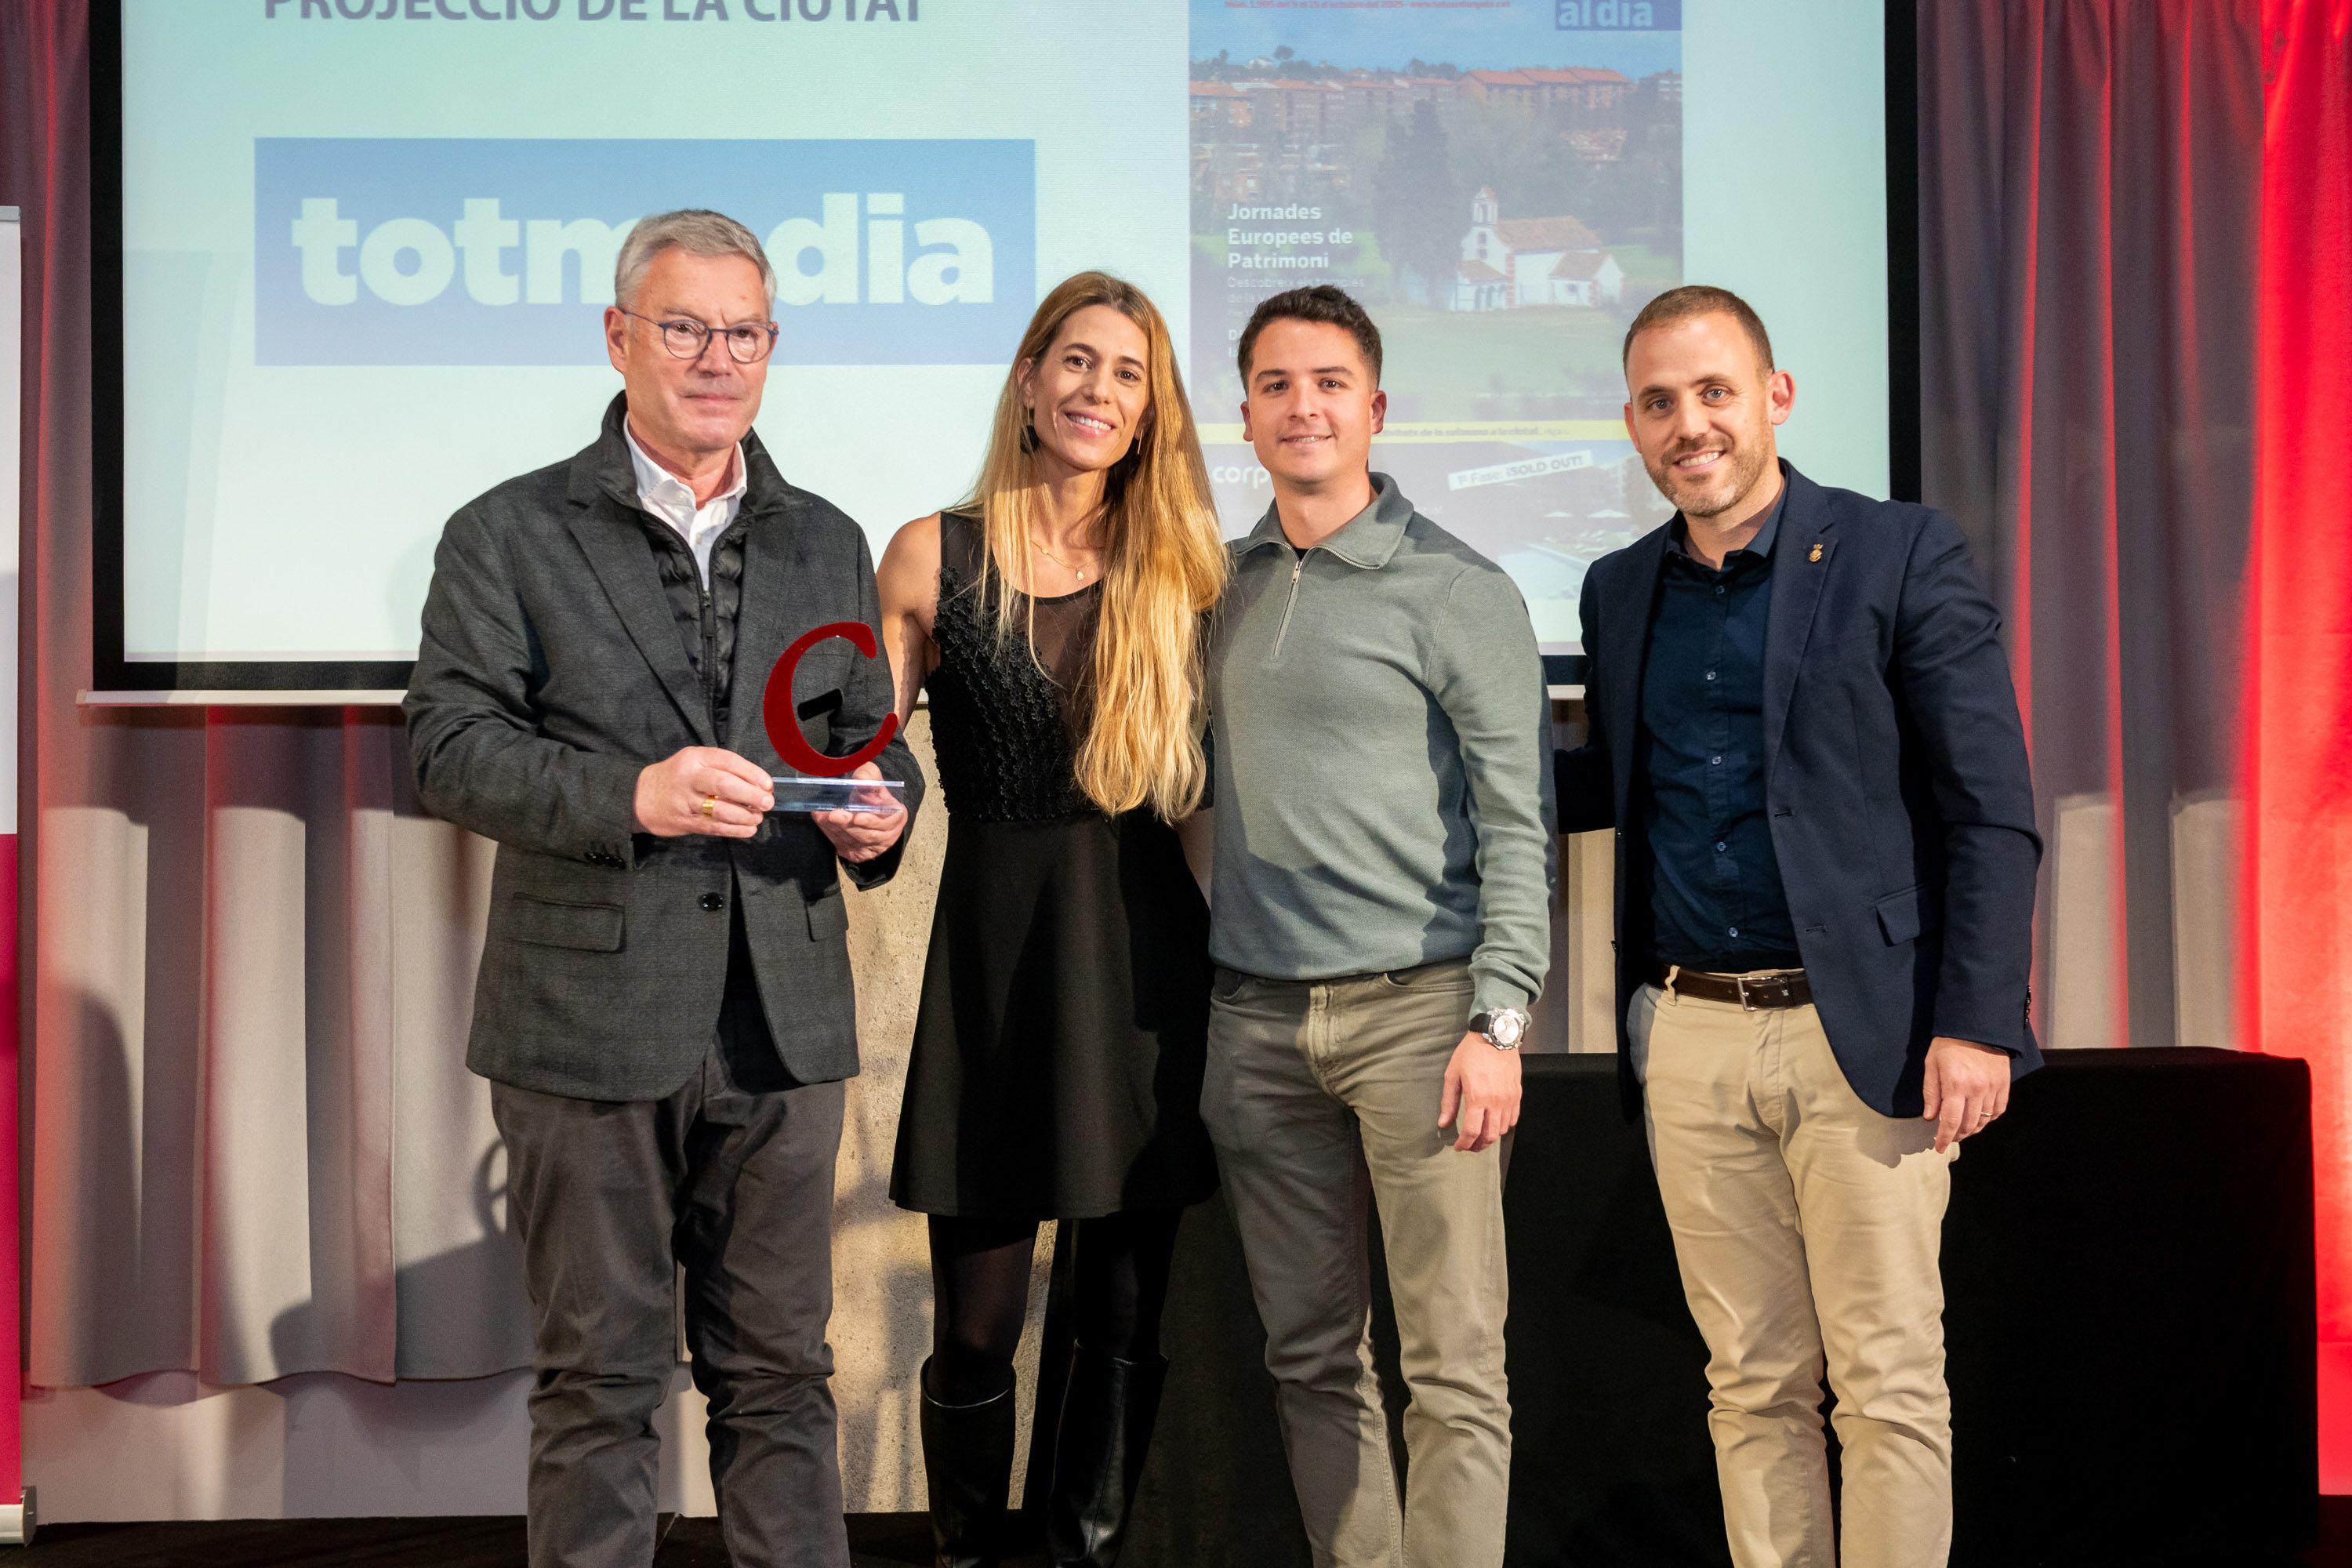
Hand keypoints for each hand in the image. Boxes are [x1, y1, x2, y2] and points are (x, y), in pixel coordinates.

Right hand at [635, 747, 773, 838]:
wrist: (639, 797)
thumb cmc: (676, 777)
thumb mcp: (694, 763)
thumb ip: (722, 769)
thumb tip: (758, 784)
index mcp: (695, 758)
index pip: (728, 761)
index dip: (752, 773)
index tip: (768, 784)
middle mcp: (690, 777)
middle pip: (724, 784)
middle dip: (751, 794)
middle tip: (767, 802)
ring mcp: (686, 801)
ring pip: (720, 809)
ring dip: (744, 816)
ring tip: (757, 818)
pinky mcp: (684, 822)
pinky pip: (713, 827)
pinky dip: (734, 830)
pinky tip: (748, 830)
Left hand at [815, 762, 908, 864]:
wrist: (869, 812)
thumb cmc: (874, 796)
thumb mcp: (875, 781)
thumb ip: (869, 775)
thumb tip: (859, 776)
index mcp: (896, 816)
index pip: (885, 822)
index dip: (870, 821)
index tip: (857, 817)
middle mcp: (888, 835)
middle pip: (867, 834)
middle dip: (847, 824)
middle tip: (832, 815)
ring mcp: (873, 847)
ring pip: (854, 841)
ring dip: (836, 829)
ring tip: (823, 816)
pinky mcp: (859, 853)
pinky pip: (844, 846)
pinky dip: (831, 834)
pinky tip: (823, 822)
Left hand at [1439, 1032, 1521, 1152]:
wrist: (1495, 1035)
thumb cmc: (1471, 1053)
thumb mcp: (1452, 1075)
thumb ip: (1448, 1102)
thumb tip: (1443, 1123)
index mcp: (1477, 1097)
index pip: (1472, 1132)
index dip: (1464, 1144)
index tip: (1458, 1147)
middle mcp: (1495, 1101)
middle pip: (1489, 1136)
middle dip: (1477, 1146)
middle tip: (1469, 1145)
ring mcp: (1508, 1099)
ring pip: (1502, 1130)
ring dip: (1490, 1137)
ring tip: (1480, 1136)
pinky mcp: (1517, 1094)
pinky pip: (1513, 1119)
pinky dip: (1504, 1126)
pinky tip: (1494, 1124)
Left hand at [1921, 1035, 2012, 1152]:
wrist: (1977, 1026)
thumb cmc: (1949, 1044)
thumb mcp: (1931, 1064)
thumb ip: (1931, 1092)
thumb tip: (1930, 1118)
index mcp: (1955, 1084)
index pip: (1949, 1122)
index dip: (1944, 1138)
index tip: (1938, 1147)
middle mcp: (1976, 1089)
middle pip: (1968, 1125)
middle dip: (1956, 1136)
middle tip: (1948, 1138)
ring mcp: (1993, 1088)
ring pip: (1984, 1121)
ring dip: (1972, 1130)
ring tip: (1962, 1130)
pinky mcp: (2004, 1084)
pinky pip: (1998, 1110)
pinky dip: (1989, 1119)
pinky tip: (1980, 1119)